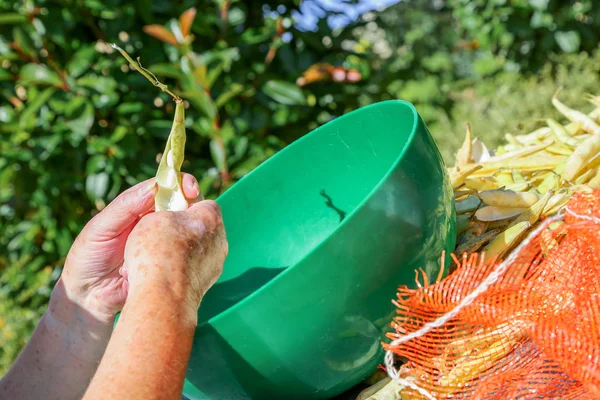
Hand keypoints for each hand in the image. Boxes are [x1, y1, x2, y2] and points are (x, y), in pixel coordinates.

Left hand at [56, 174, 201, 322]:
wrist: (88, 296)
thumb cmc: (89, 257)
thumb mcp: (101, 228)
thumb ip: (125, 206)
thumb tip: (155, 187)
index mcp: (139, 207)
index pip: (165, 188)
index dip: (181, 184)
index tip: (191, 189)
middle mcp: (157, 222)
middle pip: (183, 206)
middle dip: (193, 206)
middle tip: (195, 214)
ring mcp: (166, 243)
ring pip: (188, 230)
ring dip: (192, 231)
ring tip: (188, 237)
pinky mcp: (171, 264)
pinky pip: (186, 255)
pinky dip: (189, 253)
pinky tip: (189, 256)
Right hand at [122, 200, 227, 317]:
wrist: (164, 294)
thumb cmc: (158, 249)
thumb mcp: (156, 216)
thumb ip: (170, 212)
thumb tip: (174, 219)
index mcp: (211, 216)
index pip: (201, 203)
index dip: (183, 205)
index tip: (166, 211)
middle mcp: (220, 239)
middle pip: (200, 227)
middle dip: (180, 230)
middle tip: (158, 235)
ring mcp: (216, 262)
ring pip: (196, 250)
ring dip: (179, 251)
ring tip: (153, 258)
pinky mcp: (208, 282)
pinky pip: (192, 269)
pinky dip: (178, 269)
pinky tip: (159, 274)